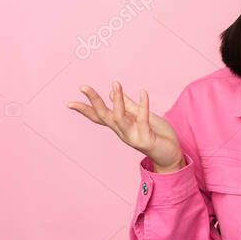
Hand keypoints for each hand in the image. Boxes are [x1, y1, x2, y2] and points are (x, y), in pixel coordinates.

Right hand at [67, 81, 185, 171]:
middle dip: (93, 101)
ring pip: (119, 118)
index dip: (84, 110)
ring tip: (115, 83)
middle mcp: (122, 132)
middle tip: (83, 87)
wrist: (171, 156)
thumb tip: (114, 93)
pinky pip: (142, 119)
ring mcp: (132, 136)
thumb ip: (130, 106)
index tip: (69, 103)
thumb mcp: (142, 116)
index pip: (98, 116)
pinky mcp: (145, 139)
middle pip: (103, 116)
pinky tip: (143, 92)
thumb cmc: (157, 135)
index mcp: (120, 126)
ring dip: (117, 100)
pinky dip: (142, 105)